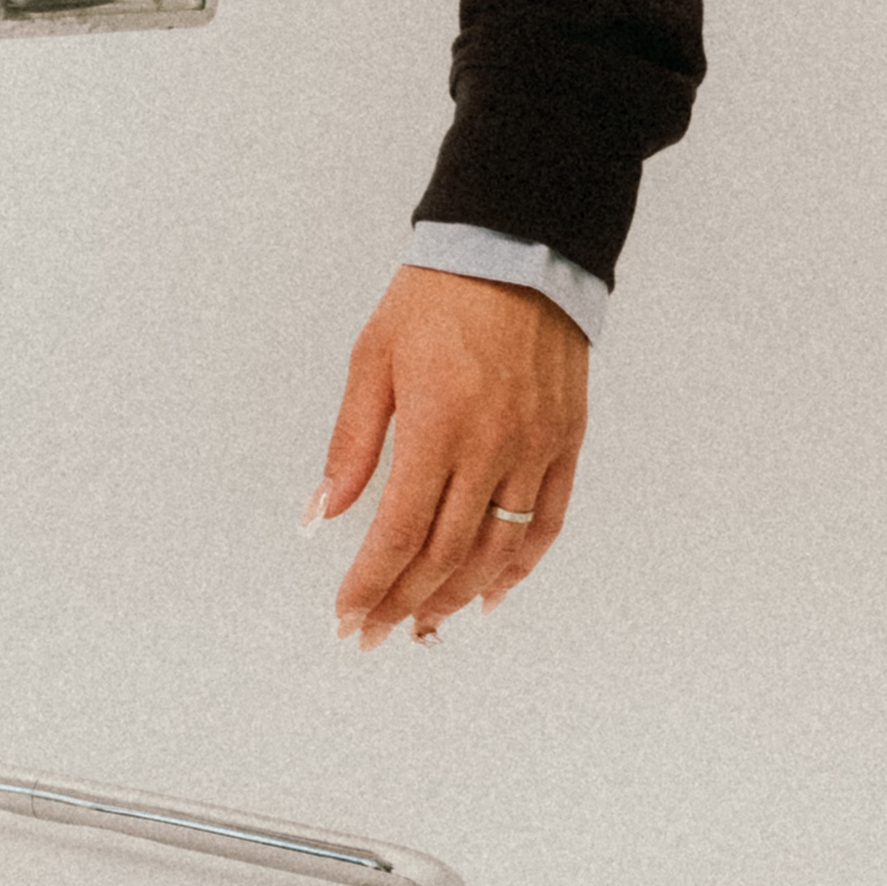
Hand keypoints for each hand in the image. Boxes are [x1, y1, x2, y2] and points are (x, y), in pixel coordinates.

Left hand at [316, 262, 583, 646]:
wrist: (517, 250)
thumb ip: (351, 445)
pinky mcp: (566, 442)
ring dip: (458, 596)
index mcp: (437, 426)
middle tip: (374, 635)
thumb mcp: (372, 360)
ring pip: (498, 548)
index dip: (371, 583)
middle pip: (446, 553)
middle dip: (405, 603)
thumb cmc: (434, 300)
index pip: (399, 531)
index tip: (347, 617)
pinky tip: (491, 594)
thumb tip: (320, 515)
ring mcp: (535, 448)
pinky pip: (547, 521)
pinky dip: (520, 566)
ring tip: (424, 626)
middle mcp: (492, 447)